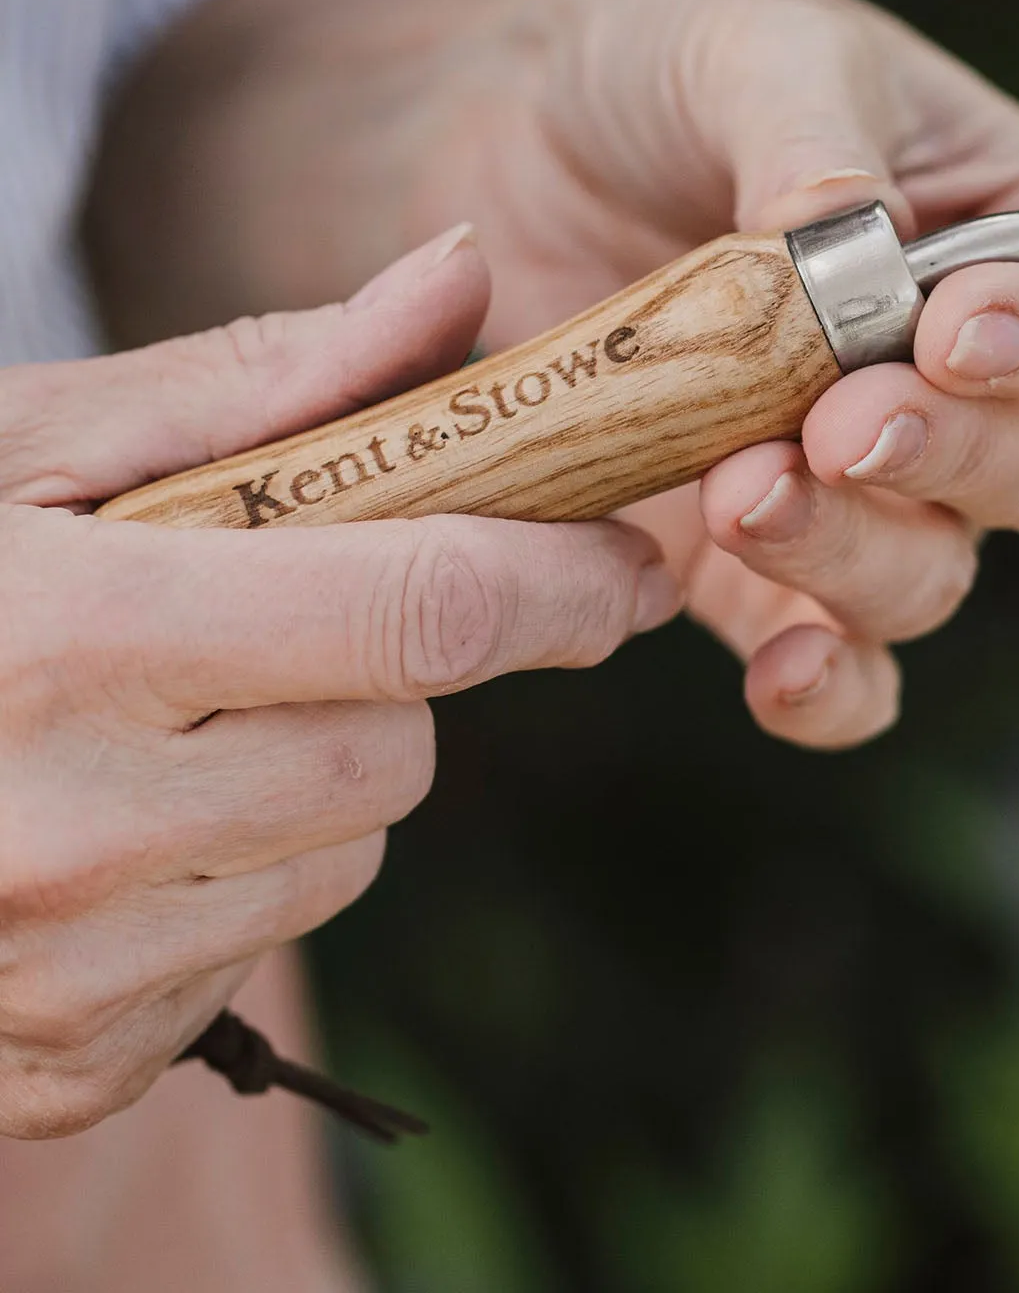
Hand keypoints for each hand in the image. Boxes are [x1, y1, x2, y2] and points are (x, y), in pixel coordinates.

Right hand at [0, 232, 676, 1136]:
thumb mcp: (24, 441)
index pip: (416, 612)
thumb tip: (467, 279)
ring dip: (309, 785)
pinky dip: (226, 891)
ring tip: (158, 724)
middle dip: (392, 677)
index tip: (624, 561)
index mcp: (63, 637)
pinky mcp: (50, 1073)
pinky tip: (110, 832)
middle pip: (398, 753)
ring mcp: (50, 979)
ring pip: (339, 860)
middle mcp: (58, 832)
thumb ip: (262, 374)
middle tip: (280, 621)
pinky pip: (250, 966)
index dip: (559, 582)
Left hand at [410, 0, 1018, 748]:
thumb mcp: (748, 37)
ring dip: (861, 555)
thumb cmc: (669, 51)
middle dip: (950, 457)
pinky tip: (779, 674)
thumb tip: (849, 234)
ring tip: (746, 496)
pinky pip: (833, 654)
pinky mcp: (751, 550)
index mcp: (1006, 220)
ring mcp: (862, 467)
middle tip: (840, 421)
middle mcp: (962, 366)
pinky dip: (825, 683)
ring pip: (935, 565)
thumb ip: (813, 134)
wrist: (503, 123)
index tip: (952, 332)